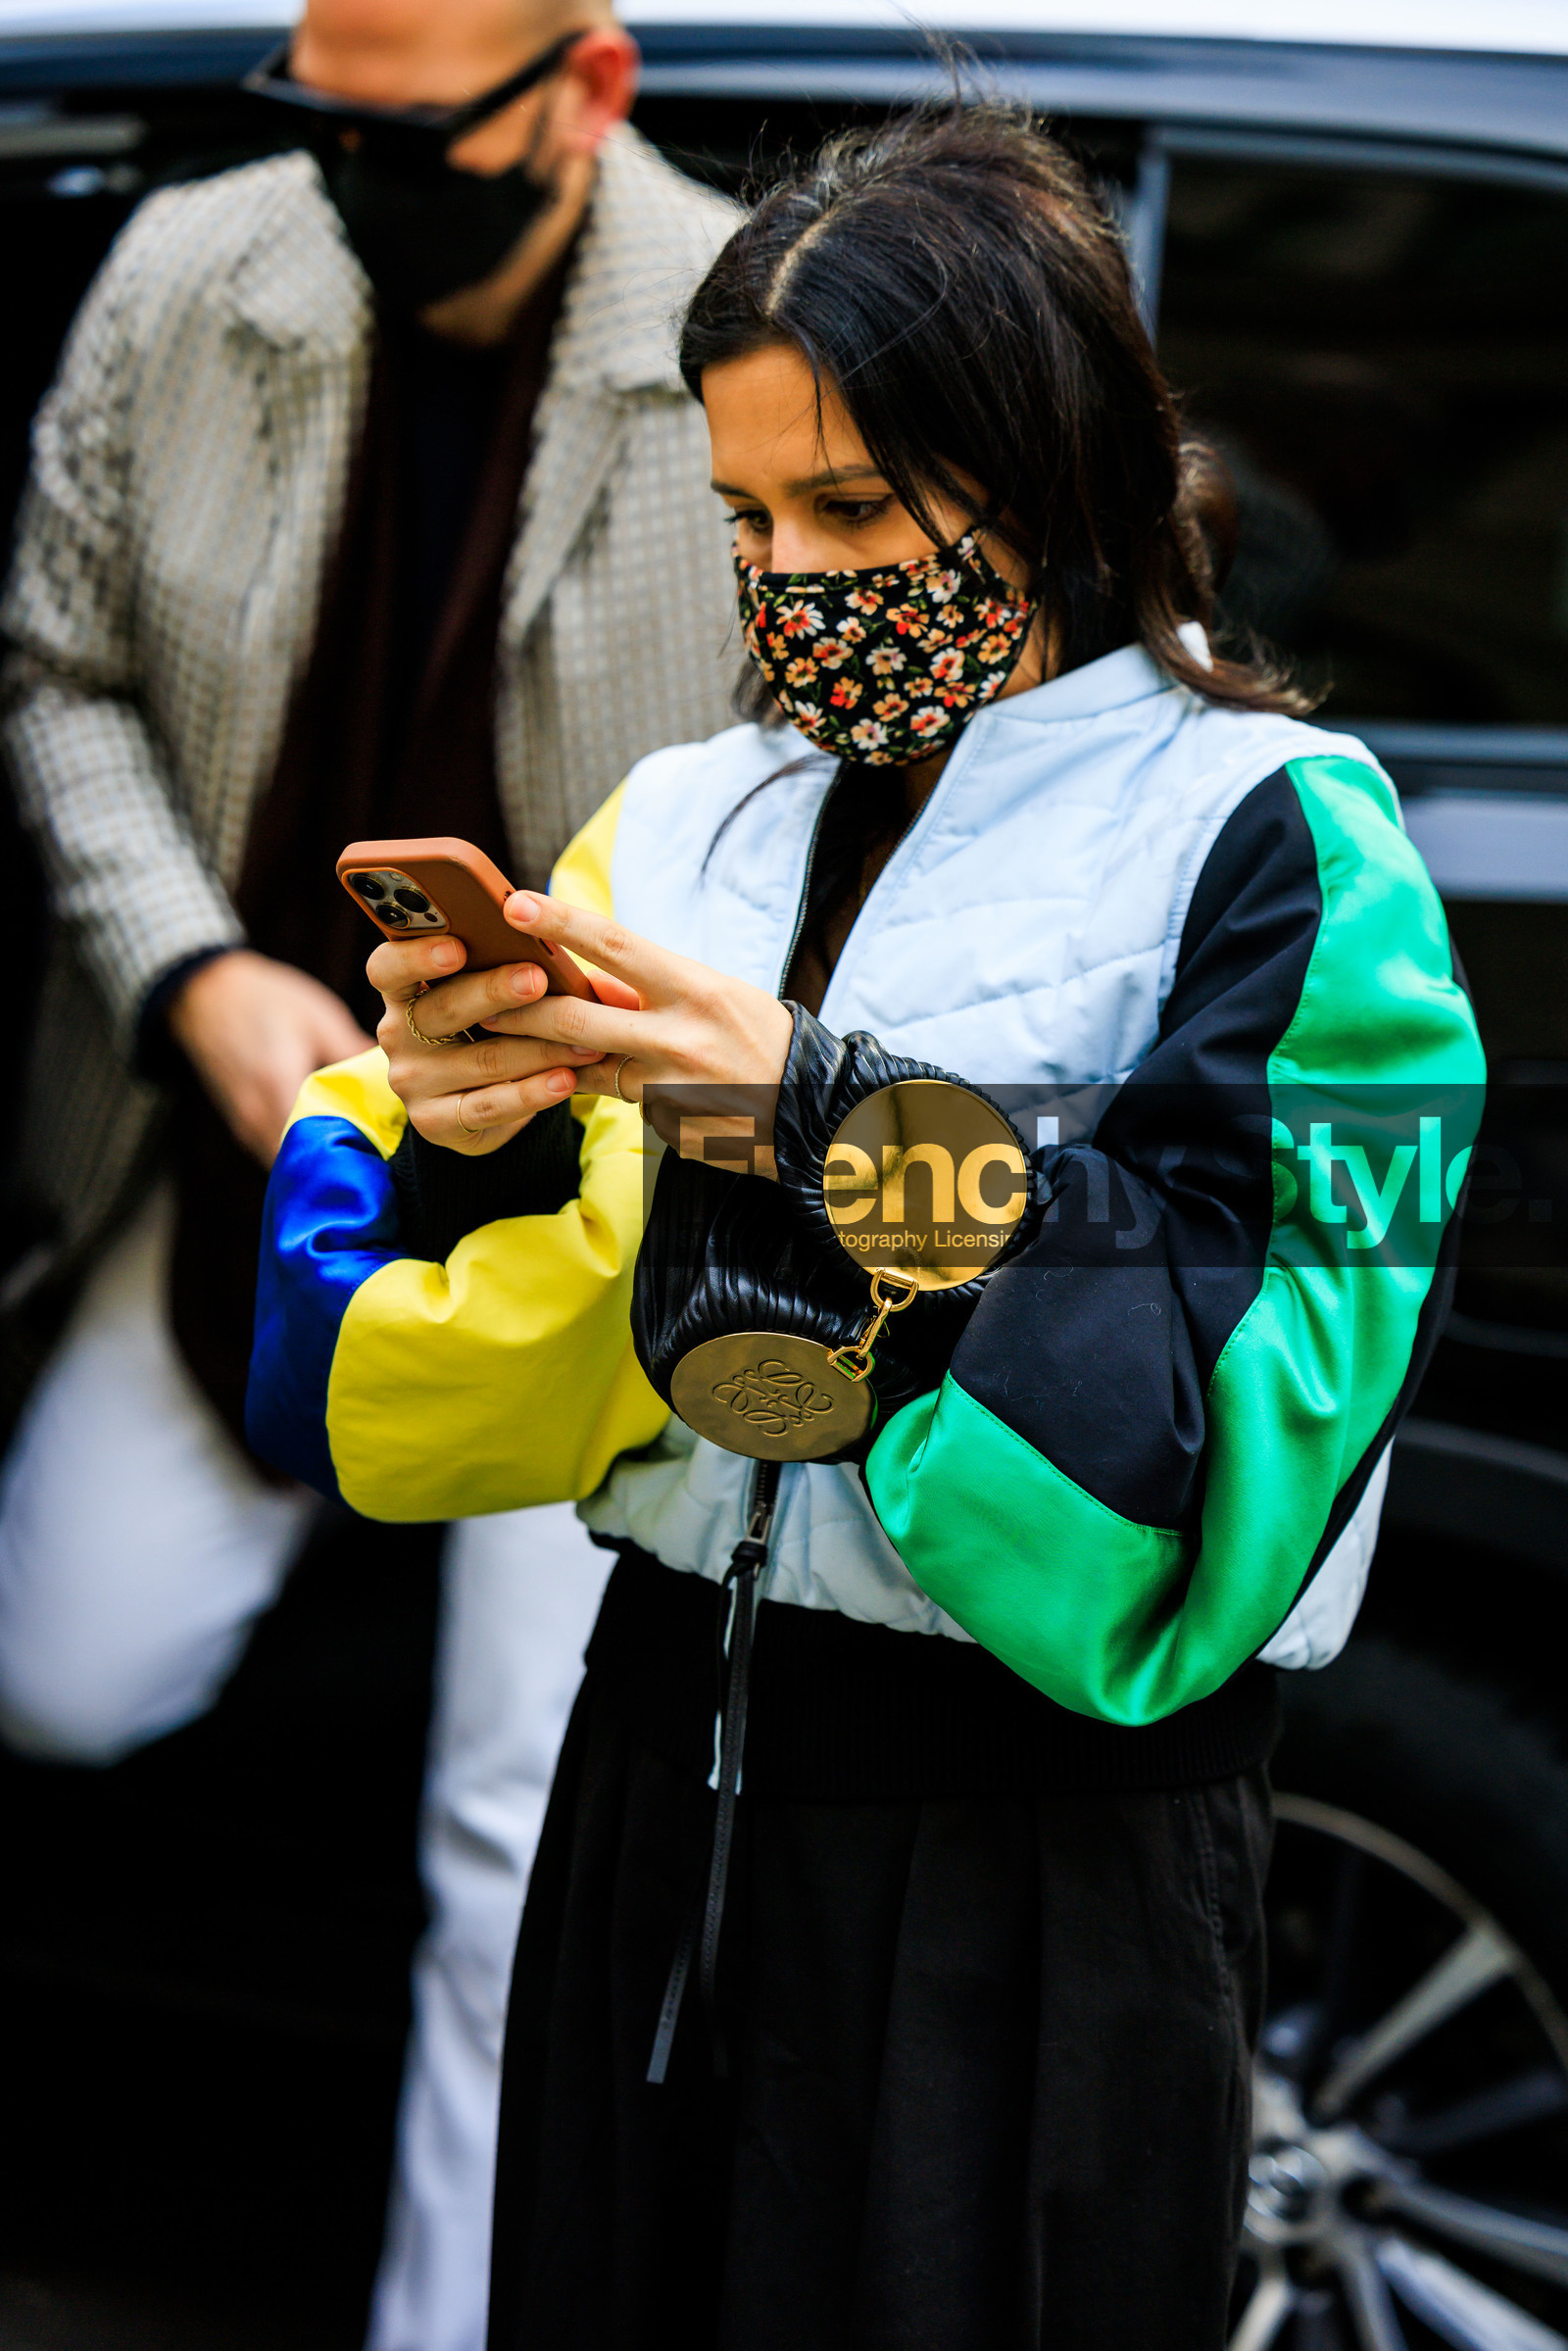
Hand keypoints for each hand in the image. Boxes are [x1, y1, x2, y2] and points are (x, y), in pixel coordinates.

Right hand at [169, 949, 372, 1166]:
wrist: (205, 990)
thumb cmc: (265, 998)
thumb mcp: (318, 1018)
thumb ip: (353, 1052)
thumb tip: (399, 1076)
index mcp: (278, 1086)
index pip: (318, 1141)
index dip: (353, 1152)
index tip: (386, 1155)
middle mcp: (257, 1115)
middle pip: (303, 1161)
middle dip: (339, 1164)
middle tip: (379, 1160)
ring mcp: (244, 1123)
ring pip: (287, 1161)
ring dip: (318, 1161)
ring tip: (357, 1153)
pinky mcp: (240, 1123)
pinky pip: (274, 1152)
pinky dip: (299, 1153)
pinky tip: (326, 1141)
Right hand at [368, 932, 608, 1155]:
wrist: (482, 1102)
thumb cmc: (490, 1029)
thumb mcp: (483, 997)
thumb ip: (496, 967)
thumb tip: (546, 939)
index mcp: (402, 991)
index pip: (387, 967)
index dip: (417, 955)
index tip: (456, 946)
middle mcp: (398, 1035)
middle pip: (443, 1009)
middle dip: (494, 991)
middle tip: (537, 978)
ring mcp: (412, 1081)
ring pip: (480, 1060)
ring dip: (538, 1048)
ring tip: (582, 1039)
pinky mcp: (433, 1121)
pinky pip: (489, 1106)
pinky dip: (532, 1093)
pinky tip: (565, 1080)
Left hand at [473, 892, 794, 1164]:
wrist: (812, 1111)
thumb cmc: (761, 1039)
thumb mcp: (717, 996)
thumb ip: (654, 988)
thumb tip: (588, 971)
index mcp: (696, 987)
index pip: (616, 945)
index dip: (561, 923)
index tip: (517, 904)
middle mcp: (680, 1034)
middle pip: (580, 1016)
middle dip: (521, 1005)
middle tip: (481, 990)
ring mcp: (669, 1083)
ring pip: (582, 1063)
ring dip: (534, 1049)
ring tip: (497, 1033)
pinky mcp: (662, 1119)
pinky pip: (611, 1096)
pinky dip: (586, 1083)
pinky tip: (561, 1076)